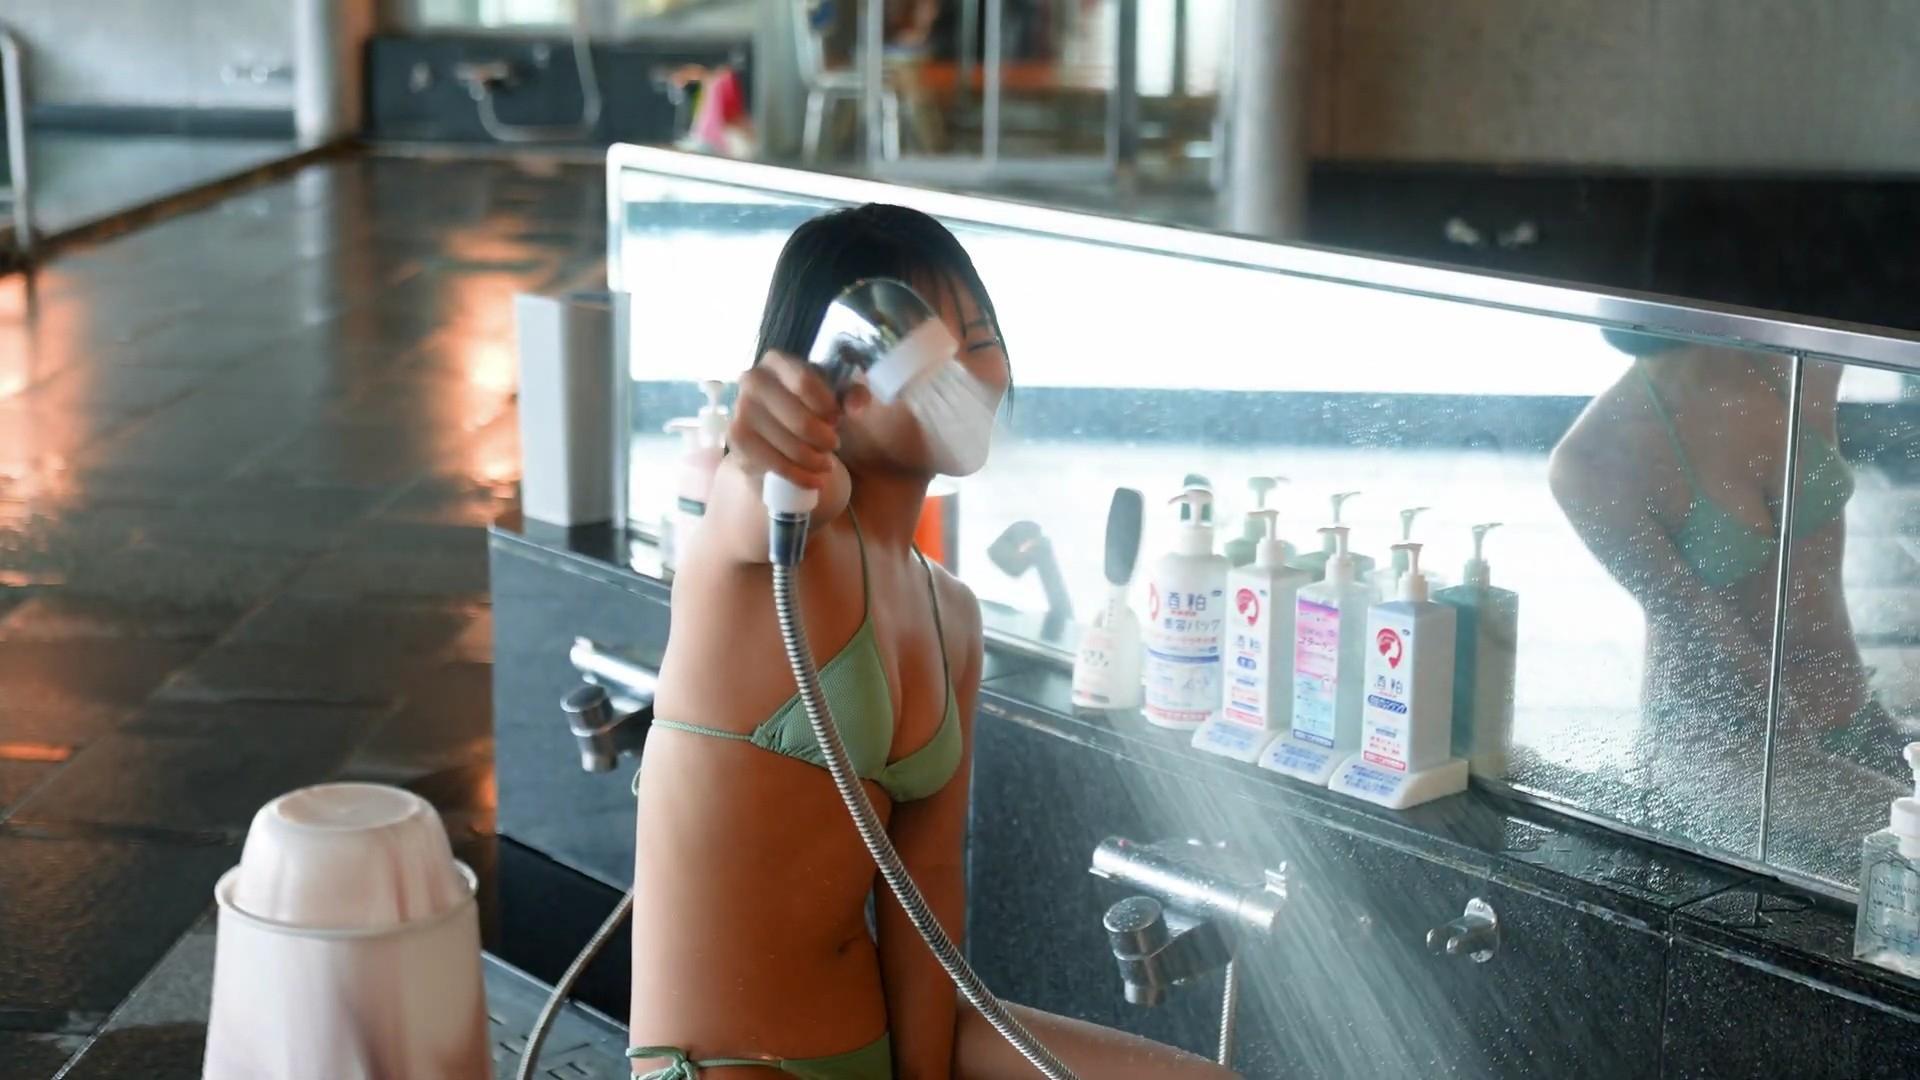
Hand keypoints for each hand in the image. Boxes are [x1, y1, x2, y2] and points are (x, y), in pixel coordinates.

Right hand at [728, 352, 866, 489]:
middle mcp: (752, 381)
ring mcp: (741, 411)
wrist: (774, 427)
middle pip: (800, 420)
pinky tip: (815, 480)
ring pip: (789, 446)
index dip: (828, 406)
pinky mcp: (737, 441)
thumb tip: (857, 406)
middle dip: (824, 439)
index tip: (837, 419)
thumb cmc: (808, 404)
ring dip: (815, 460)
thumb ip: (854, 394)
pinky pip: (775, 464)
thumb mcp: (836, 393)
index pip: (805, 383)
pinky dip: (800, 476)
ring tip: (826, 463)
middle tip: (833, 445)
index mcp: (776, 361)